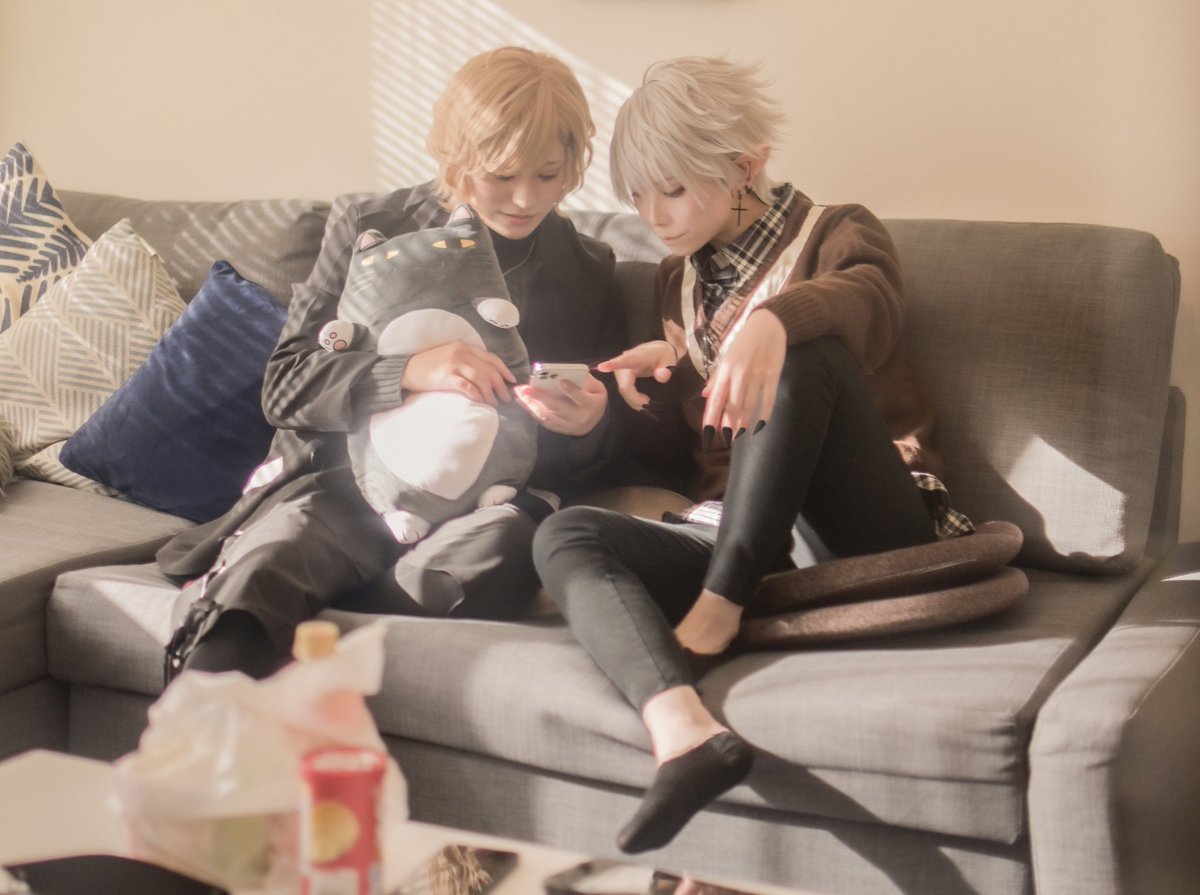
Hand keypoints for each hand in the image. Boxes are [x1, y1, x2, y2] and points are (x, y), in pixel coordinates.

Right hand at [400, 341, 515, 404]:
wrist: (406, 370)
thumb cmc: (429, 365)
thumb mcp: (451, 355)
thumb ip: (468, 359)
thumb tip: (488, 375)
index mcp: (465, 346)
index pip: (492, 358)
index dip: (505, 371)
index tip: (512, 382)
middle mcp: (462, 353)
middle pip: (490, 371)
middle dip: (501, 386)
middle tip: (505, 398)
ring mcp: (455, 364)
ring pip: (482, 379)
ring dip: (491, 394)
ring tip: (493, 403)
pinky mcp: (447, 377)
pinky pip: (469, 388)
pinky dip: (478, 396)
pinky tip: (481, 402)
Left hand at [514, 372, 607, 435]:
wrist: (596, 421)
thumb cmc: (594, 398)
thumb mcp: (596, 387)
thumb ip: (583, 380)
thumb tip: (563, 373)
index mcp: (591, 405)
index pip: (581, 398)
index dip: (571, 391)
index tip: (560, 381)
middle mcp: (579, 418)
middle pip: (558, 408)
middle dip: (541, 397)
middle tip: (526, 388)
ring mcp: (568, 426)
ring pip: (547, 416)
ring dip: (531, 405)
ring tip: (519, 393)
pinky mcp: (559, 429)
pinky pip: (543, 421)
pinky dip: (531, 410)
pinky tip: (522, 401)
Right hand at [594, 340, 677, 410]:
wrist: (657, 351)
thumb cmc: (662, 355)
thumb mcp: (669, 360)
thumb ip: (667, 369)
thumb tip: (662, 376)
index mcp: (637, 356)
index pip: (625, 361)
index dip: (613, 365)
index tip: (601, 367)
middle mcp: (625, 362)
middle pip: (624, 385)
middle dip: (634, 398)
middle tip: (648, 404)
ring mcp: (621, 369)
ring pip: (623, 389)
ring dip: (633, 399)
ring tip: (647, 402)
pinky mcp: (620, 375)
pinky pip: (623, 388)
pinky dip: (631, 397)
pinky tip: (640, 399)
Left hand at [702, 309, 784, 445]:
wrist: (768, 323)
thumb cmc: (744, 341)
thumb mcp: (726, 356)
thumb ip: (716, 377)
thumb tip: (705, 395)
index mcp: (725, 370)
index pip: (715, 400)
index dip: (710, 419)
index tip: (707, 435)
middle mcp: (739, 374)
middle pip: (732, 407)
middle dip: (728, 425)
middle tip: (726, 438)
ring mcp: (756, 375)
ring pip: (748, 406)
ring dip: (743, 423)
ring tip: (739, 434)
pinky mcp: (772, 375)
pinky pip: (768, 400)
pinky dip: (764, 415)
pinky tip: (759, 426)